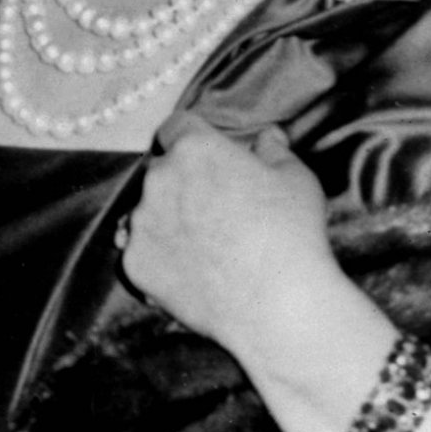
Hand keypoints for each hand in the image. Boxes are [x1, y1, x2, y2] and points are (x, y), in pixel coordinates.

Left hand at [121, 113, 343, 365]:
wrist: (277, 305)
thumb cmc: (292, 233)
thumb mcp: (296, 178)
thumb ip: (275, 149)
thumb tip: (268, 136)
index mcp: (194, 148)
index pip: (177, 126)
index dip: (192, 138)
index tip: (205, 156)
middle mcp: (158, 179)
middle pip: (161, 170)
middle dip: (182, 182)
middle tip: (214, 209)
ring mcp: (141, 223)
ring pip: (147, 213)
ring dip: (167, 222)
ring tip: (204, 248)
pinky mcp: (134, 264)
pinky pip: (141, 254)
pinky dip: (160, 260)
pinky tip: (191, 274)